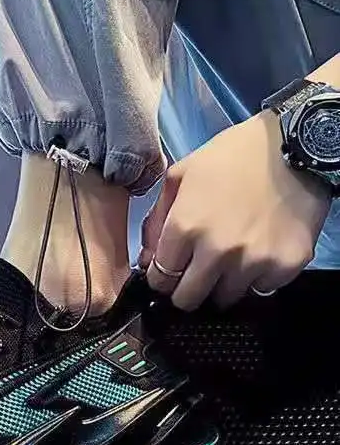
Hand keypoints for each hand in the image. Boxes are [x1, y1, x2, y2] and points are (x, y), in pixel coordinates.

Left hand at [139, 111, 331, 310]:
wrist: (296, 146)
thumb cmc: (232, 156)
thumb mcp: (181, 175)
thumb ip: (157, 220)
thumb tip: (147, 258)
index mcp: (185, 227)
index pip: (161, 278)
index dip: (162, 278)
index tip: (169, 273)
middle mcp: (217, 250)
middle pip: (188, 299)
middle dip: (186, 289)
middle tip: (195, 274)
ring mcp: (253, 262)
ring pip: (224, 298)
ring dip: (222, 284)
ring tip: (230, 258)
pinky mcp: (285, 266)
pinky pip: (261, 289)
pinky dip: (256, 278)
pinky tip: (258, 252)